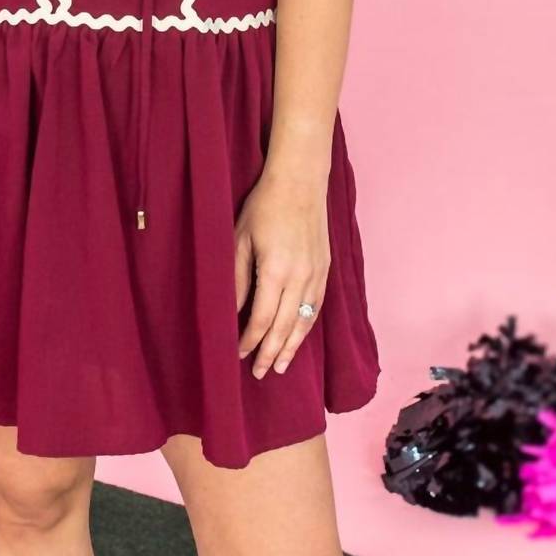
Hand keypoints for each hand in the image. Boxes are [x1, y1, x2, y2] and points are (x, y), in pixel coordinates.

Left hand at [235, 168, 330, 376]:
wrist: (300, 182)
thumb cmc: (264, 207)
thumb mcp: (240, 240)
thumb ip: (238, 279)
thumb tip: (230, 312)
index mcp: (277, 271)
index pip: (263, 319)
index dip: (251, 341)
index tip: (239, 354)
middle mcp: (301, 277)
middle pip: (285, 327)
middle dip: (271, 352)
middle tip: (261, 373)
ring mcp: (317, 274)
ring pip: (305, 321)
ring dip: (292, 346)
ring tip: (281, 365)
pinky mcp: (325, 269)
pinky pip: (316, 306)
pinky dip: (306, 326)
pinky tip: (298, 337)